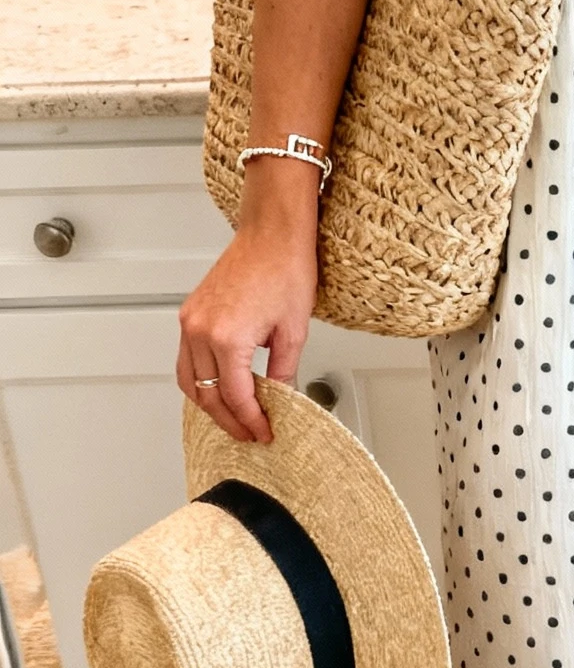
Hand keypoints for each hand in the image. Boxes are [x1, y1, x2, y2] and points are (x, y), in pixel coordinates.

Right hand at [177, 171, 318, 444]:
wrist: (272, 234)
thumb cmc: (285, 269)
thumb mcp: (293, 331)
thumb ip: (283, 372)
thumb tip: (280, 399)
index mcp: (228, 337)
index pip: (235, 396)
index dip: (251, 420)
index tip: (264, 433)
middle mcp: (201, 331)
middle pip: (207, 394)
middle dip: (230, 420)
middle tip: (250, 434)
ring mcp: (190, 322)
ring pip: (190, 381)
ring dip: (210, 405)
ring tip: (234, 419)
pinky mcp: (189, 314)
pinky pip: (186, 360)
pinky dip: (199, 381)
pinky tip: (216, 390)